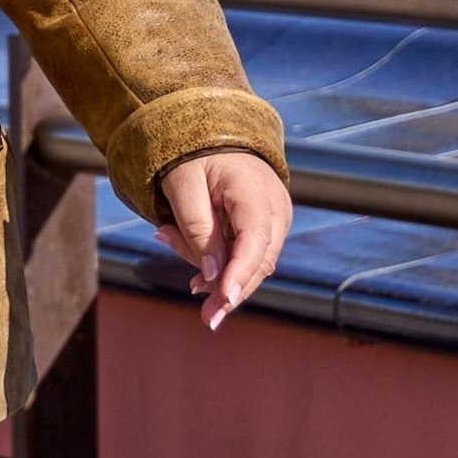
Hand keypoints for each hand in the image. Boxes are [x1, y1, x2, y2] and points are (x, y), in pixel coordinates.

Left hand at [152, 149, 290, 329]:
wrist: (214, 138)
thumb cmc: (193, 156)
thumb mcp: (183, 186)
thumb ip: (197, 229)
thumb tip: (212, 275)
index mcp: (254, 191)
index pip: (254, 240)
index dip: (240, 272)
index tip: (224, 299)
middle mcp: (274, 209)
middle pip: (259, 260)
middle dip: (233, 290)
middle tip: (208, 319)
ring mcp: (274, 220)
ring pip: (253, 262)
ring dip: (220, 277)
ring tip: (189, 277)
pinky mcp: (265, 228)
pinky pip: (246, 255)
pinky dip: (222, 266)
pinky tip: (201, 278)